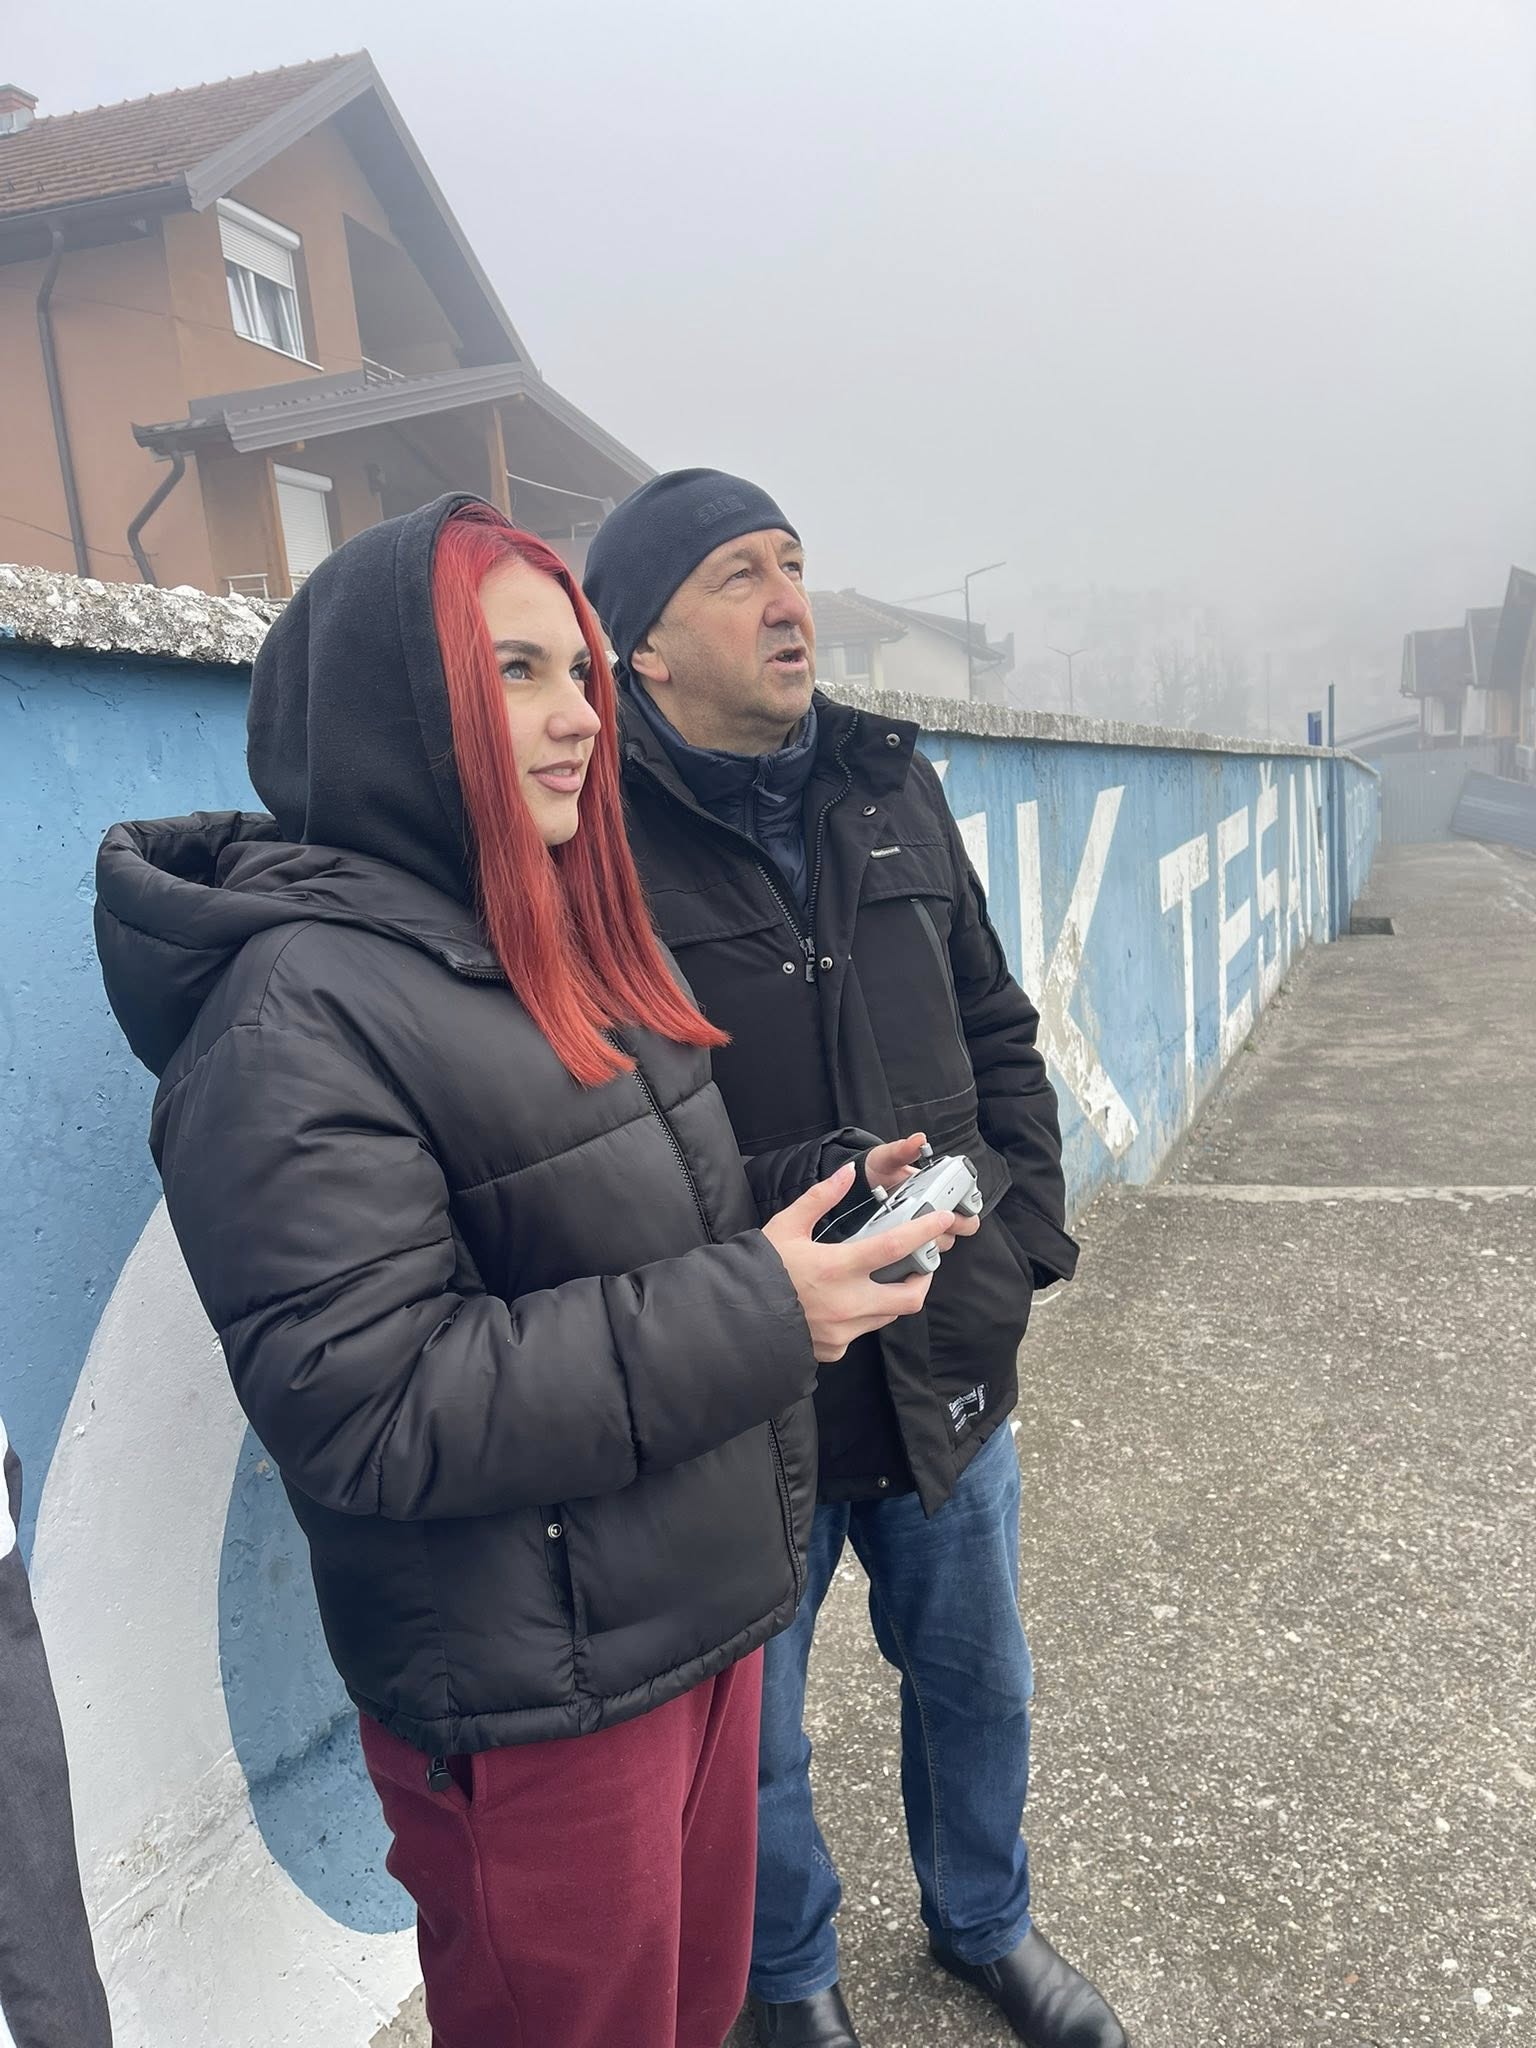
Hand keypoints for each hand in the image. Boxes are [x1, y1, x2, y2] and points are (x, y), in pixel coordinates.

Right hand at [762, 1164, 957, 1361]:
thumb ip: (819, 1198)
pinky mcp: (835, 1348)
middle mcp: (847, 1303)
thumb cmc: (758, 1270)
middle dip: (923, 1279)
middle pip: (909, 1296)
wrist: (733, 1319)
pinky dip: (861, 1316)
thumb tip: (846, 1174)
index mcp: (836, 1267)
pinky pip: (861, 1332)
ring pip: (888, 1315)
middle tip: (919, 1265)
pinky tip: (844, 1304)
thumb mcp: (786, 1226)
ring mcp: (843, 1330)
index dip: (922, 1232)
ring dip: (893, 1297)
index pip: (894, 1248)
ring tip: (881, 1280)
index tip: (941, 1220)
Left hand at [861, 1132, 980, 1257]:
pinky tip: (903, 1243)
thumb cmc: (878, 1171)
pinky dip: (917, 1252)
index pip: (970, 1200)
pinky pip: (924, 1257)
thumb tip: (919, 1140)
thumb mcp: (888, 1158)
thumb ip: (903, 1150)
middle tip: (938, 1216)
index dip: (969, 1204)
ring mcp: (926, 1230)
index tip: (957, 1201)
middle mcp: (938, 1210)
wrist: (855, 1189)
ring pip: (945, 1242)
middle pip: (965, 1226)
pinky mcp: (911, 1247)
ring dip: (934, 1237)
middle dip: (957, 1224)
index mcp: (941, 1187)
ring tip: (914, 1228)